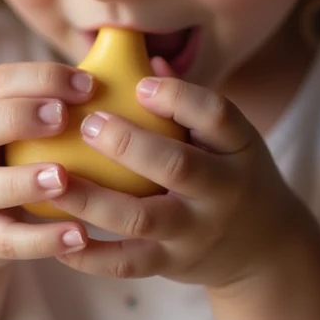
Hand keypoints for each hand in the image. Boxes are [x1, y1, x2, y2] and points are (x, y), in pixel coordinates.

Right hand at [0, 62, 94, 271]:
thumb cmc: (21, 153)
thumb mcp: (28, 119)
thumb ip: (67, 91)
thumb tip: (128, 47)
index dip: (39, 78)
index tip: (88, 84)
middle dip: (16, 118)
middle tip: (64, 118)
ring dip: (22, 181)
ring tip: (64, 177)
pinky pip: (5, 240)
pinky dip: (40, 240)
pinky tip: (79, 235)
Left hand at [50, 70, 305, 291]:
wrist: (264, 249)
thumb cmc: (230, 173)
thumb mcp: (226, 138)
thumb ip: (185, 102)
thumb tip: (135, 55)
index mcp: (238, 148)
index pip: (217, 115)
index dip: (178, 96)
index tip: (139, 83)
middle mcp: (222, 191)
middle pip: (177, 165)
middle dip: (128, 143)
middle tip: (88, 123)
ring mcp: (196, 231)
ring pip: (142, 218)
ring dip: (94, 198)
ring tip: (55, 177)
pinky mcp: (172, 264)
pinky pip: (126, 263)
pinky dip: (90, 255)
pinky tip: (56, 236)